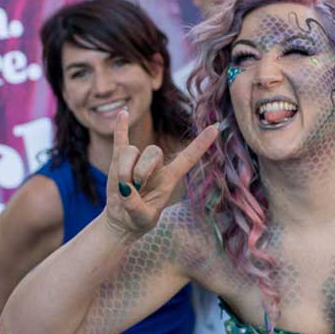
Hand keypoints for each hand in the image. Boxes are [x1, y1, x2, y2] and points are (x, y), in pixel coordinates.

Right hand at [105, 110, 217, 239]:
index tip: (216, 127)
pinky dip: (120, 128)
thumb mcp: (141, 218)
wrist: (121, 220)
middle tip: (136, 186)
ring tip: (123, 186)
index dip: (201, 144)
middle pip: (153, 150)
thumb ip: (135, 206)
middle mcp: (156, 166)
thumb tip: (126, 189)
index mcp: (169, 178)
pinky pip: (120, 140)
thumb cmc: (138, 220)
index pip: (188, 157)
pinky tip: (122, 113)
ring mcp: (137, 161)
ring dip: (125, 167)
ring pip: (132, 150)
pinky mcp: (118, 161)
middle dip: (142, 169)